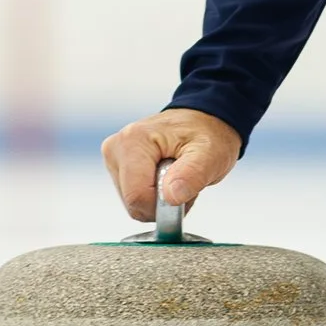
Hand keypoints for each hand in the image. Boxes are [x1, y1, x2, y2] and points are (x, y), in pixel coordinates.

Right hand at [102, 107, 242, 220]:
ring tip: (176, 175)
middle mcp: (116, 147)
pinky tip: (165, 177)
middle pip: (133, 203)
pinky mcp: (117, 167)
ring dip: (158, 199)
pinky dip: (153, 195)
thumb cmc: (206, 133)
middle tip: (183, 180)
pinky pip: (133, 198)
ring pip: (132, 203)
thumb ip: (192, 174)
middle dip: (162, 203)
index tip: (184, 189)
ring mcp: (114, 157)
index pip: (137, 196)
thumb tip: (170, 197)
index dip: (163, 205)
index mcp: (133, 140)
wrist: (202, 121)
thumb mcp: (210, 153)